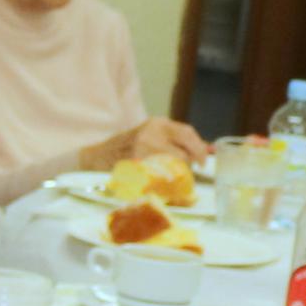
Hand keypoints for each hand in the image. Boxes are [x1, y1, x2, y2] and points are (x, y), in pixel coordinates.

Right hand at [86, 117, 210, 171]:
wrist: (97, 156)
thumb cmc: (128, 147)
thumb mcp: (151, 136)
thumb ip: (176, 140)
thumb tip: (207, 149)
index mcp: (157, 124)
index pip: (187, 133)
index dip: (200, 148)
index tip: (204, 160)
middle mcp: (151, 134)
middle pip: (183, 152)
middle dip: (190, 163)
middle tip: (190, 170)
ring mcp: (142, 151)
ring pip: (173, 166)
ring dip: (178, 173)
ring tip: (172, 174)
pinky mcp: (136, 166)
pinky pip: (161, 177)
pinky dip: (166, 181)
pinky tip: (162, 181)